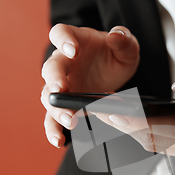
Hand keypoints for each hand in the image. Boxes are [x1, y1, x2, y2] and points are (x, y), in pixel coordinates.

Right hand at [40, 24, 139, 147]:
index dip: (63, 40)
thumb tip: (115, 35)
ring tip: (68, 120)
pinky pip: (53, 117)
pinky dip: (54, 129)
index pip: (60, 33)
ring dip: (55, 108)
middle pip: (50, 69)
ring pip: (48, 96)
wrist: (114, 72)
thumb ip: (123, 39)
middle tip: (61, 90)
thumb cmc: (115, 55)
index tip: (72, 49)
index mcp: (75, 41)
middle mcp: (62, 62)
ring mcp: (61, 85)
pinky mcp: (64, 104)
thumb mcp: (126, 47)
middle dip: (54, 80)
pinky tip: (58, 140)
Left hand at [96, 67, 174, 160]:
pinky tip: (137, 125)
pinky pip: (172, 148)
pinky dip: (150, 138)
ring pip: (162, 148)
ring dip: (135, 134)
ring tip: (112, 117)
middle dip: (126, 128)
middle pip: (157, 142)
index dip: (135, 121)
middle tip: (100, 112)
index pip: (166, 128)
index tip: (112, 111)